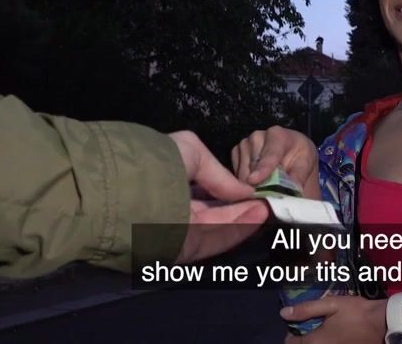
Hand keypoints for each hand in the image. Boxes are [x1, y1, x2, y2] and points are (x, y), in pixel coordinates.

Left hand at [169, 130, 269, 263]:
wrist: (133, 188)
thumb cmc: (160, 162)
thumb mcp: (191, 149)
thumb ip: (220, 173)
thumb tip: (245, 191)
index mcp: (168, 183)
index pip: (203, 190)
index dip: (229, 189)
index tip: (252, 186)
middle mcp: (172, 208)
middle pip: (214, 211)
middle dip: (242, 205)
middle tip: (267, 198)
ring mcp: (178, 232)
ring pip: (218, 226)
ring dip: (245, 216)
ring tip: (269, 206)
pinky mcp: (184, 250)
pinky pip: (215, 240)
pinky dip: (239, 229)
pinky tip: (259, 216)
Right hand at [230, 126, 319, 196]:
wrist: (291, 150)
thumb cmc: (298, 156)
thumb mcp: (305, 164)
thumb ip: (299, 175)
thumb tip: (294, 188)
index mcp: (277, 135)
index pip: (269, 155)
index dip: (262, 169)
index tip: (254, 181)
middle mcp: (258, 136)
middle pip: (253, 166)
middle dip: (258, 184)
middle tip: (267, 198)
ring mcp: (245, 143)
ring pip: (242, 172)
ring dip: (251, 185)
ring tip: (264, 189)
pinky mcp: (236, 152)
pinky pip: (236, 173)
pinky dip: (244, 181)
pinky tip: (256, 182)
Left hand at [281, 296, 386, 342]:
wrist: (383, 324)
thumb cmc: (356, 312)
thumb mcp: (331, 304)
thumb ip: (306, 309)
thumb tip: (283, 313)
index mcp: (313, 342)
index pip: (290, 343)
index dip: (292, 332)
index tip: (301, 322)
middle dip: (303, 339)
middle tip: (313, 326)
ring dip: (315, 341)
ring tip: (324, 331)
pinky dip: (326, 343)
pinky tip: (336, 336)